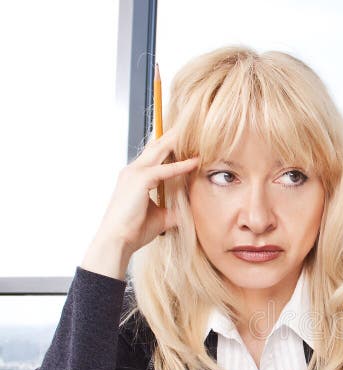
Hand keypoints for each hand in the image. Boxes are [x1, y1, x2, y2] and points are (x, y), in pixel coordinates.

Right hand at [98, 127, 198, 253]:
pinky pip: (165, 170)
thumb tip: (189, 209)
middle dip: (174, 136)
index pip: (154, 154)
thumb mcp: (160, 217)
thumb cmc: (133, 230)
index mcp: (135, 177)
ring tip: (195, 133)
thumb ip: (173, 209)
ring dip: (178, 142)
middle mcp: (133, 170)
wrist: (117, 241)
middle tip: (192, 126)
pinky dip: (181, 166)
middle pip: (157, 146)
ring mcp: (134, 173)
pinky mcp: (139, 180)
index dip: (170, 146)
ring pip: (160, 151)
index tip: (186, 139)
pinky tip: (195, 162)